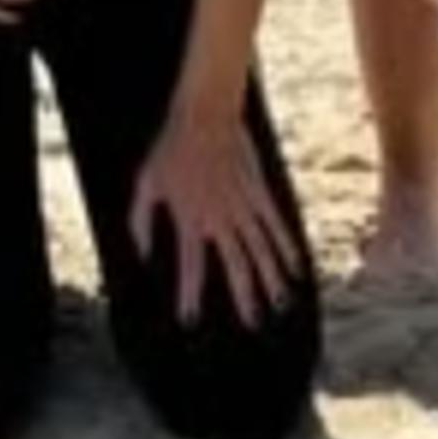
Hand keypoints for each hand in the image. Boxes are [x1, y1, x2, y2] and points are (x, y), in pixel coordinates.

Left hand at [126, 109, 304, 327]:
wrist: (203, 114)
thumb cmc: (169, 148)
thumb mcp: (145, 183)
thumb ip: (141, 221)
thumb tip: (141, 255)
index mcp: (190, 218)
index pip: (191, 266)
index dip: (189, 294)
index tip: (189, 319)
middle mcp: (219, 218)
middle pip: (236, 265)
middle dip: (244, 297)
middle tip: (251, 323)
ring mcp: (242, 205)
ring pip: (261, 250)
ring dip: (271, 279)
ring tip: (279, 305)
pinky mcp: (259, 191)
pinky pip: (276, 225)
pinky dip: (287, 248)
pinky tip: (296, 269)